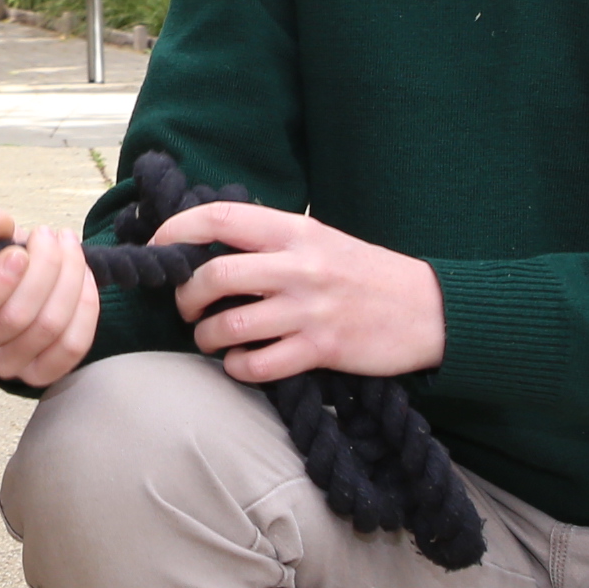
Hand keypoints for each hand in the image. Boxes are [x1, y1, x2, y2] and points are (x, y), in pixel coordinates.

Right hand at [0, 205, 100, 385]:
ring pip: (48, 328)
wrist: (14, 286)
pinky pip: (72, 347)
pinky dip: (85, 309)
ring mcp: (5, 365)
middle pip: (16, 317)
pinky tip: (84, 278)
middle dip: (44, 268)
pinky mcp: (39, 374)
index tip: (20, 252)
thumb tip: (0, 224)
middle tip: (52, 235)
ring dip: (69, 280)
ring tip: (70, 247)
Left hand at [154, 202, 444, 382]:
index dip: (177, 232)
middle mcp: (298, 267)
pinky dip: (237, 368)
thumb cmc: (366, 273)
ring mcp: (309, 310)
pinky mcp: (321, 349)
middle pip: (213, 277)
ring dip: (206, 338)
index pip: (220, 219)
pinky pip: (258, 365)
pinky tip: (240, 363)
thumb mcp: (320, 240)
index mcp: (295, 231)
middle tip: (188, 307)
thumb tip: (207, 245)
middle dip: (185, 297)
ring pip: (228, 327)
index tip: (160, 249)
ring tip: (211, 338)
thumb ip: (271, 240)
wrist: (428, 309)